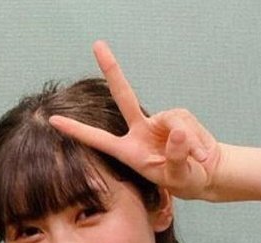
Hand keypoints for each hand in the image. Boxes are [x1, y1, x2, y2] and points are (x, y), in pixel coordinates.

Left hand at [49, 40, 224, 200]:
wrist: (207, 173)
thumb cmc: (186, 179)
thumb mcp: (179, 177)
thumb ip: (176, 157)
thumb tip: (177, 131)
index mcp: (130, 152)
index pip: (100, 140)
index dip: (78, 131)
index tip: (53, 120)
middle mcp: (140, 131)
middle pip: (124, 96)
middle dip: (113, 69)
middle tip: (97, 44)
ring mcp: (158, 122)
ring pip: (172, 119)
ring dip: (187, 140)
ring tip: (197, 158)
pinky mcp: (177, 117)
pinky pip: (185, 122)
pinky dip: (196, 139)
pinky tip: (201, 153)